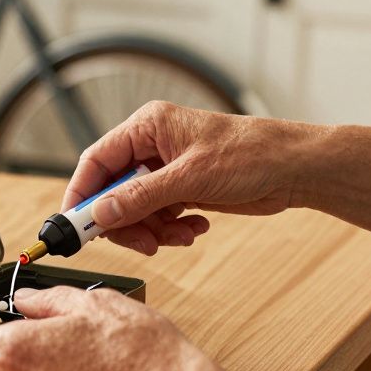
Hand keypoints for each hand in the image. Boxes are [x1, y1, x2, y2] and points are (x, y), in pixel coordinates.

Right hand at [65, 101, 312, 254]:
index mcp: (147, 126)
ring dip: (153, 230)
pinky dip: (171, 229)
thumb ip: (140, 197)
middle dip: (124, 221)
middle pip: (113, 191)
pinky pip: (159, 216)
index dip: (82, 194)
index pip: (96, 161)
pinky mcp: (182, 189)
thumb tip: (100, 214)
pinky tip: (195, 228)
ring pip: (136, 209)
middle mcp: (152, 146)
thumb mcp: (190, 178)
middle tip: (141, 243)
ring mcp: (167, 170)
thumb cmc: (251, 154)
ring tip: (179, 236)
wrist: (295, 169)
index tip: (76, 225)